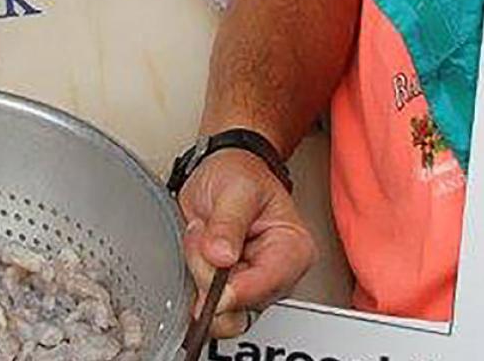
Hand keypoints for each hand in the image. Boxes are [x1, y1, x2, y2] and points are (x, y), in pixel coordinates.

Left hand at [177, 148, 315, 339]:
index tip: (209, 277)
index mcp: (293, 249)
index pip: (267, 286)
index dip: (233, 289)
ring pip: (219, 310)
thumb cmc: (239, 175)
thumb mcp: (236, 188)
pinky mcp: (229, 293)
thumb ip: (227, 223)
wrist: (222, 172)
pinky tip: (194, 253)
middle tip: (200, 232)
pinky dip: (190, 280)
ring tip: (200, 236)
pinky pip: (205, 305)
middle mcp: (277, 276)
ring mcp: (252, 287)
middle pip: (240, 303)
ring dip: (197, 274)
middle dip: (208, 271)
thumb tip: (220, 256)